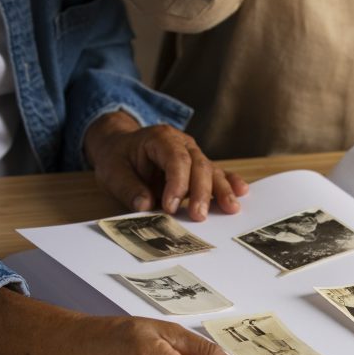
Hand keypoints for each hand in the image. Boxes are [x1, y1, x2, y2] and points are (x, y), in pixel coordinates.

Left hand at [85, 110, 248, 220]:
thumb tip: (144, 205)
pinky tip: (241, 191)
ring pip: (211, 171)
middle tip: (199, 216)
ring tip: (231, 208)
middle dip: (201, 192)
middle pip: (199, 165)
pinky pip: (217, 174)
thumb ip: (128, 188)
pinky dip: (229, 183)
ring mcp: (193, 155)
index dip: (176, 184)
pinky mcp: (198, 169)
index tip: (170, 207)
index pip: (175, 159)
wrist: (120, 148)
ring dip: (221, 190)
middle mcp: (182, 144)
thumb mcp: (112, 171)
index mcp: (160, 138)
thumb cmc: (117, 158)